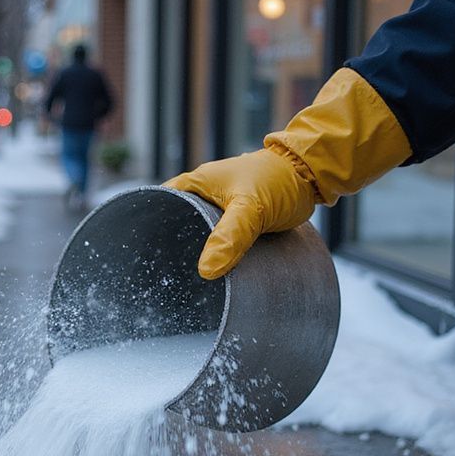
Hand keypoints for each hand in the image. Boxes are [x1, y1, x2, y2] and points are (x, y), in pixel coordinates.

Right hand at [164, 68, 411, 279]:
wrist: (313, 174)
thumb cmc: (280, 181)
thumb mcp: (252, 208)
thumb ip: (230, 236)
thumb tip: (207, 271)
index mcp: (194, 184)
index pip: (156, 206)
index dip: (146, 230)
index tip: (141, 257)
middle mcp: (201, 195)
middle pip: (173, 225)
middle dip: (168, 248)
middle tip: (161, 277)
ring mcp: (217, 208)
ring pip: (194, 235)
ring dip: (191, 253)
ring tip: (182, 281)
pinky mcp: (233, 221)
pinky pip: (214, 240)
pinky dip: (211, 254)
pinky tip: (210, 273)